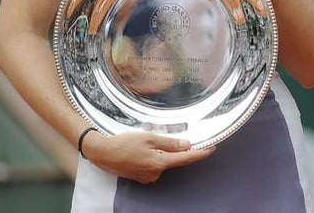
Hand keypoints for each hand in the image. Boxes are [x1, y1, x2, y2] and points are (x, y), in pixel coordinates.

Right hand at [81, 130, 214, 183]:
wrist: (101, 152)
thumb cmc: (123, 143)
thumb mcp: (149, 138)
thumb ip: (169, 143)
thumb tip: (187, 145)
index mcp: (159, 163)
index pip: (186, 158)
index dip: (200, 153)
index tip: (212, 148)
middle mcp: (155, 173)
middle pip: (175, 160)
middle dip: (178, 150)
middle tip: (175, 137)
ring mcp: (147, 176)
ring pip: (163, 162)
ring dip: (163, 152)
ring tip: (148, 141)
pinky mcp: (140, 176)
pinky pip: (153, 165)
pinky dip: (154, 156)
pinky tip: (143, 148)